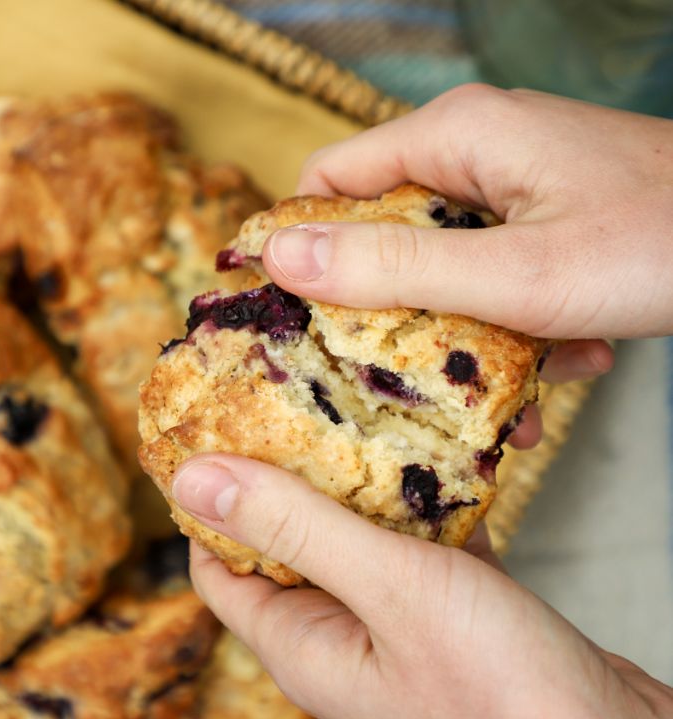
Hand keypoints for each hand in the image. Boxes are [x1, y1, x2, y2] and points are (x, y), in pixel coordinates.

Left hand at [173, 455, 672, 718]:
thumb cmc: (506, 700)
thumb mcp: (389, 591)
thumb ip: (296, 528)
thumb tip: (196, 480)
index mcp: (300, 643)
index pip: (218, 565)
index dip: (209, 500)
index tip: (213, 430)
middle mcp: (339, 636)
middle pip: (287, 540)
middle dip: (289, 473)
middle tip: (294, 399)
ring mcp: (397, 626)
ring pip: (359, 535)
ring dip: (365, 480)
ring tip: (365, 410)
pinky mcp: (454, 615)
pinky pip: (421, 545)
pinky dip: (428, 504)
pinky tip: (444, 458)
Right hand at [263, 86, 672, 447]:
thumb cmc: (660, 244)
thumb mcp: (513, 273)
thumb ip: (392, 268)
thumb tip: (281, 259)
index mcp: (455, 135)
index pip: (328, 181)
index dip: (296, 246)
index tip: (283, 318)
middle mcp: (478, 150)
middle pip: (384, 231)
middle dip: (392, 310)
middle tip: (394, 374)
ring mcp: (517, 184)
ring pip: (443, 265)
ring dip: (461, 331)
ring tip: (500, 386)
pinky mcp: (549, 218)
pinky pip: (494, 273)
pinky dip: (513, 323)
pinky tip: (561, 360)